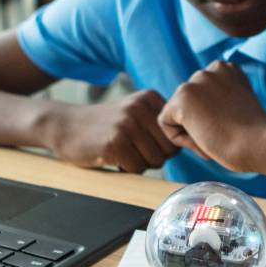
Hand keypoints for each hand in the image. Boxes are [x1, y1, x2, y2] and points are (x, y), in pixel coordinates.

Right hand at [48, 90, 178, 172]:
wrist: (65, 125)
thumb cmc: (106, 125)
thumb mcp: (135, 112)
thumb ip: (161, 124)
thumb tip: (200, 145)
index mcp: (150, 97)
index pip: (177, 134)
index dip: (164, 146)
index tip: (145, 142)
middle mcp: (140, 107)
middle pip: (170, 150)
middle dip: (155, 157)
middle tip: (132, 149)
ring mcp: (127, 124)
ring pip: (156, 161)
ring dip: (140, 164)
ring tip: (123, 151)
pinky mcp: (114, 143)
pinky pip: (137, 168)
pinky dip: (127, 169)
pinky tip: (112, 156)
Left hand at [159, 61, 265, 171]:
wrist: (259, 143)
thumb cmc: (254, 137)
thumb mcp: (239, 109)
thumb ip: (220, 100)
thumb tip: (197, 111)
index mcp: (229, 69)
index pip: (204, 97)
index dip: (214, 119)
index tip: (233, 128)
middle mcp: (213, 69)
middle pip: (189, 104)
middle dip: (201, 124)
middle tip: (223, 137)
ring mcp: (197, 80)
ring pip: (176, 114)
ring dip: (191, 132)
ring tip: (215, 139)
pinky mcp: (183, 97)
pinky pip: (166, 123)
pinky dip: (180, 139)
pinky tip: (202, 140)